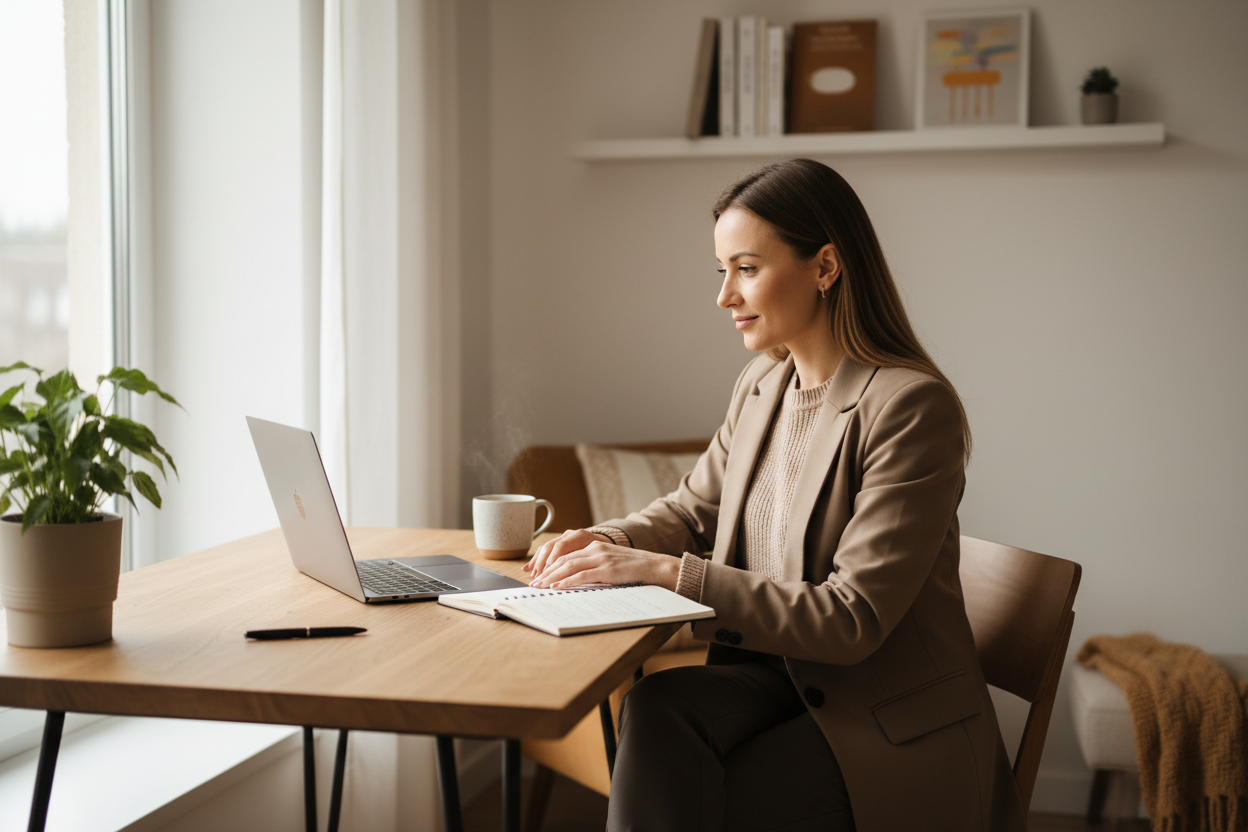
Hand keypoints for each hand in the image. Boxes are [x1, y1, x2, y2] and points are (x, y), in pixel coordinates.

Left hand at [524, 530, 678, 590]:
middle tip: (534, 583)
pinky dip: (566, 582)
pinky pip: (581, 575)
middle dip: (546, 572)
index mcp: (595, 546)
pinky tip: (557, 587)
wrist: (656, 567)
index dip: (550, 565)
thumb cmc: (635, 569)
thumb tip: (576, 581)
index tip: (539, 576)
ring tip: (540, 586)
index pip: (566, 555)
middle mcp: (595, 549)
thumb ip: (595, 568)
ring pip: (568, 566)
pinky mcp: (607, 569)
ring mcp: (601, 558)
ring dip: (551, 577)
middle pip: (563, 559)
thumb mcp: (611, 564)